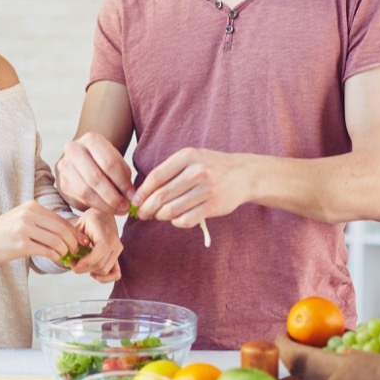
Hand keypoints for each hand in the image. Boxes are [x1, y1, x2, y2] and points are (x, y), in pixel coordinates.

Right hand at [0, 200, 84, 263]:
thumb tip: (66, 232)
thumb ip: (41, 221)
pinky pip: (46, 250)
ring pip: (56, 240)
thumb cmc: (2, 231)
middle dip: (73, 241)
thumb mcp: (22, 218)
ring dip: (65, 250)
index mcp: (32, 206)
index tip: (81, 241)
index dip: (74, 231)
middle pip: (61, 229)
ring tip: (65, 255)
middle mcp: (29, 215)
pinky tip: (56, 258)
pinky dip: (55, 255)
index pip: (60, 219)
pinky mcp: (21, 244)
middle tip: (77, 251)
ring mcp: (24, 229)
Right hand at [56, 132, 133, 215]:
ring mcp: (65, 166)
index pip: (109, 163)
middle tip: (126, 207)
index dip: (122, 182)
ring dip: (105, 204)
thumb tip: (131, 197)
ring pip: (86, 191)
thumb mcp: (116, 161)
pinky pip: (81, 199)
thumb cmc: (103, 161)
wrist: (81, 162)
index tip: (133, 195)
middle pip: (96, 178)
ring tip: (119, 209)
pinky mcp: (63, 182)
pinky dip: (97, 206)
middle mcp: (74, 149)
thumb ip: (124, 176)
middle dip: (113, 196)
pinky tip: (107, 209)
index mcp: (91, 139)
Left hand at [68, 209, 122, 282]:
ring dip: (90, 271)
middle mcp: (114, 243)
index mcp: (104, 233)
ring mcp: (118, 251)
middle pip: (100, 264)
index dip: (88, 261)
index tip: (75, 264)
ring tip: (80, 265)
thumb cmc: (90, 220)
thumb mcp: (80, 224)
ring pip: (105, 270)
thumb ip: (76, 238)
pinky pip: (115, 274)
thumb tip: (72, 253)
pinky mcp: (118, 257)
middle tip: (71, 263)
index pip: (101, 250)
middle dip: (83, 268)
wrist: (103, 216)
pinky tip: (93, 272)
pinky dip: (104, 277)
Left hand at [133, 147, 247, 227]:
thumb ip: (169, 170)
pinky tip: (174, 219)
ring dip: (160, 216)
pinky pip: (186, 220)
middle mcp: (197, 171)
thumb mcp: (191, 158)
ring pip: (172, 210)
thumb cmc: (211, 166)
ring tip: (157, 216)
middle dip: (147, 208)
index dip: (142, 191)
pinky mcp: (213, 206)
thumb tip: (143, 192)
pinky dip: (176, 222)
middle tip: (142, 213)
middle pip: (162, 195)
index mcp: (187, 156)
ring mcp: (206, 189)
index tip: (135, 200)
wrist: (243, 174)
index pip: (156, 176)